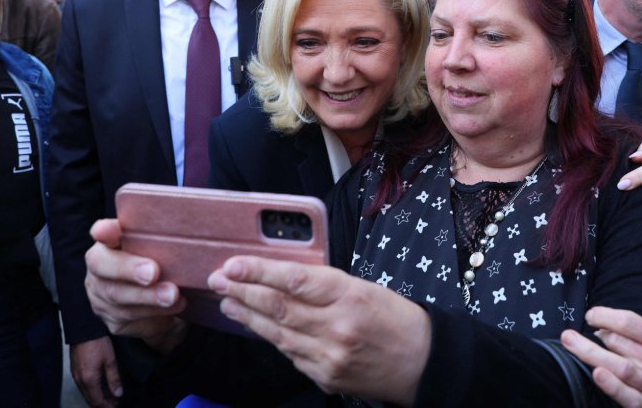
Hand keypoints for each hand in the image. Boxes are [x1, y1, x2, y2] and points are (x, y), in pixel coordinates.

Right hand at [69, 337, 121, 406]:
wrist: (82, 328)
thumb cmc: (97, 342)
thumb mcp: (110, 360)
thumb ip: (113, 379)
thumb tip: (118, 394)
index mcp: (89, 380)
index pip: (97, 401)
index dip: (107, 406)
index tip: (115, 406)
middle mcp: (79, 380)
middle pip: (90, 399)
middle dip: (102, 404)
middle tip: (113, 403)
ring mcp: (75, 375)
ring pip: (86, 393)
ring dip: (96, 397)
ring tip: (109, 395)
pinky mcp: (74, 369)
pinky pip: (82, 386)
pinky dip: (91, 390)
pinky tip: (99, 386)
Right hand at [84, 219, 188, 351]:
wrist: (162, 305)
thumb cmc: (163, 264)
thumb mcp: (163, 248)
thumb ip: (163, 237)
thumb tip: (188, 219)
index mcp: (111, 241)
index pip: (102, 232)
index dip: (104, 231)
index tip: (103, 231)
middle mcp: (100, 267)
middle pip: (103, 266)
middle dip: (128, 269)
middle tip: (153, 272)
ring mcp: (101, 295)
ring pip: (117, 296)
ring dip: (147, 296)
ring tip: (172, 294)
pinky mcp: (112, 319)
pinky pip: (129, 317)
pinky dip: (154, 311)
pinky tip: (175, 306)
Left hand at [208, 256, 429, 406]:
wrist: (423, 363)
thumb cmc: (395, 317)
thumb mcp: (363, 287)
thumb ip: (323, 284)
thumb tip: (280, 277)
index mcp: (348, 296)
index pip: (294, 281)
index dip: (259, 272)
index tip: (234, 264)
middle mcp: (336, 327)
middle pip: (278, 307)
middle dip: (243, 291)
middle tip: (218, 279)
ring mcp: (329, 357)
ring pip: (277, 334)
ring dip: (248, 316)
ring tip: (228, 301)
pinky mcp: (325, 378)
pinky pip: (291, 354)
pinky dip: (272, 338)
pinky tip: (257, 326)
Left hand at [560, 272, 641, 406]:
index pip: (632, 324)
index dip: (607, 316)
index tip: (591, 314)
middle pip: (622, 344)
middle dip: (600, 334)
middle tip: (586, 328)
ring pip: (620, 367)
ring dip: (591, 353)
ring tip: (570, 341)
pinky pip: (628, 397)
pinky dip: (612, 386)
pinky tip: (597, 373)